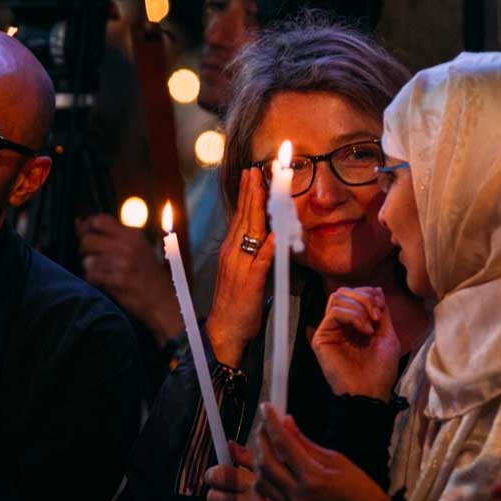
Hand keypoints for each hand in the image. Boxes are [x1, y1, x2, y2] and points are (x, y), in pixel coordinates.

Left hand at [77, 214, 181, 342]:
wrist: (162, 299)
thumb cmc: (148, 274)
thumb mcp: (138, 247)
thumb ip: (114, 235)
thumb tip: (79, 223)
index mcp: (133, 234)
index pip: (99, 220)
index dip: (87, 227)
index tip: (85, 234)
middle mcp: (127, 246)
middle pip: (88, 239)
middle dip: (84, 249)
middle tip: (90, 256)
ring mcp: (122, 264)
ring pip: (87, 260)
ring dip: (90, 267)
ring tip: (101, 271)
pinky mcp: (117, 281)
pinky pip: (92, 276)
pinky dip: (93, 280)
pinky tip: (103, 281)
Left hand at [202, 442, 282, 500]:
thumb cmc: (288, 494)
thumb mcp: (275, 470)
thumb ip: (250, 458)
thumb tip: (230, 445)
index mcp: (257, 484)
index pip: (219, 476)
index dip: (213, 474)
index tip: (215, 475)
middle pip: (213, 496)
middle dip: (217, 493)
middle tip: (225, 492)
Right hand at [203, 166, 274, 366]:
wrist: (224, 330)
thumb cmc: (236, 302)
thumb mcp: (243, 271)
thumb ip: (253, 251)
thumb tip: (267, 233)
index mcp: (231, 250)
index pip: (240, 216)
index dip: (247, 194)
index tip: (252, 173)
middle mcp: (233, 254)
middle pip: (244, 218)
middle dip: (251, 192)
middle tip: (256, 169)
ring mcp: (240, 267)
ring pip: (250, 232)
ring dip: (258, 209)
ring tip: (263, 188)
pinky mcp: (250, 283)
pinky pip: (262, 261)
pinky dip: (269, 246)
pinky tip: (276, 232)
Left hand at [254, 404, 388, 500]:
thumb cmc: (357, 486)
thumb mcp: (335, 457)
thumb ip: (304, 441)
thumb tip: (285, 422)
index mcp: (314, 477)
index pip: (283, 443)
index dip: (272, 423)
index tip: (267, 409)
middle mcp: (299, 496)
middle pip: (266, 462)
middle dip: (262, 438)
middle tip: (265, 425)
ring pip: (261, 482)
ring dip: (258, 461)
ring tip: (265, 447)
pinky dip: (259, 488)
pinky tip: (263, 476)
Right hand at [309, 287, 400, 399]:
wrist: (371, 392)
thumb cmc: (380, 370)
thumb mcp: (387, 335)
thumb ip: (381, 312)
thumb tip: (376, 288)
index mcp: (354, 324)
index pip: (354, 294)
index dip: (369, 294)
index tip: (381, 310)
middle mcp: (339, 325)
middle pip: (344, 292)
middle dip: (364, 298)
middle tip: (377, 315)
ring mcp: (329, 330)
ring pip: (337, 298)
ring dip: (360, 307)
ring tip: (371, 327)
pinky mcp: (321, 338)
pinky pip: (334, 312)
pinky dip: (353, 316)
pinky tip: (364, 331)